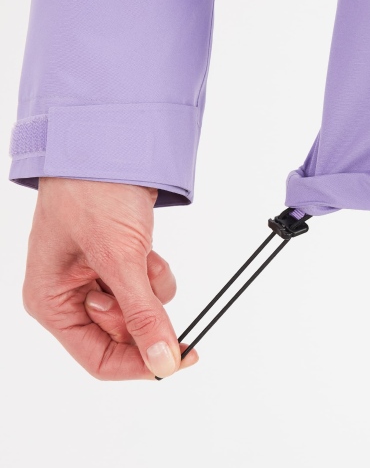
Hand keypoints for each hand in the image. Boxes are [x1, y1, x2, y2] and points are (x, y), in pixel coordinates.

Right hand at [22, 177, 197, 379]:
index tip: (178, 357)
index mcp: (52, 301)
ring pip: (139, 309)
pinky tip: (147, 245)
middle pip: (121, 335)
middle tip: (148, 280)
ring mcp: (95, 276)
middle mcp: (70, 294)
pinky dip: (153, 269)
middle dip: (144, 309)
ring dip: (150, 286)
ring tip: (142, 253)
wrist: (107, 145)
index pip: (98, 358)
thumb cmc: (92, 193)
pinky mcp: (117, 260)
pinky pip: (145, 285)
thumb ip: (143, 315)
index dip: (139, 363)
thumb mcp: (119, 259)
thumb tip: (163, 362)